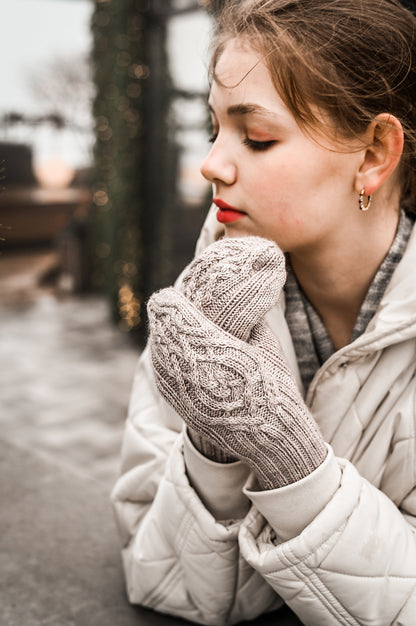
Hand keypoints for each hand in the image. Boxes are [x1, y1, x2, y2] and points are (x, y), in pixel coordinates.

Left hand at [148, 282, 325, 489]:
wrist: (270, 437)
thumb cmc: (274, 387)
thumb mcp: (268, 346)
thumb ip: (250, 322)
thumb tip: (238, 302)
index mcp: (219, 351)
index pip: (181, 321)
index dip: (171, 306)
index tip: (168, 296)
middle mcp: (196, 371)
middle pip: (166, 336)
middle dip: (165, 319)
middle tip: (163, 306)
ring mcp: (186, 392)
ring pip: (161, 356)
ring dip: (162, 338)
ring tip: (164, 324)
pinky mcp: (182, 407)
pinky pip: (163, 377)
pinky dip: (163, 360)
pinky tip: (166, 350)